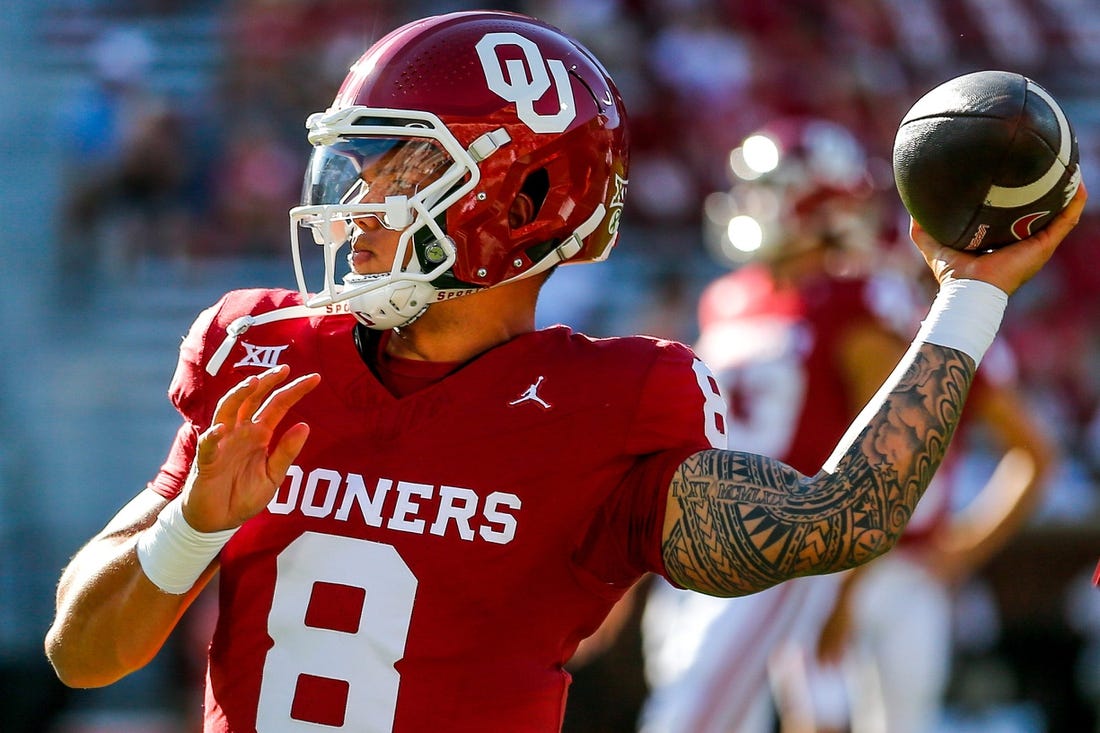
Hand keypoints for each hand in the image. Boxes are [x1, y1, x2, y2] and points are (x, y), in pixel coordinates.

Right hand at [181, 366, 320, 531]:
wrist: (219, 521)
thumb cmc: (243, 496)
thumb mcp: (273, 476)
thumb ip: (286, 452)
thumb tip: (305, 426)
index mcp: (259, 434)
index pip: (278, 405)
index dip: (294, 390)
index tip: (315, 378)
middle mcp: (241, 432)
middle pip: (252, 398)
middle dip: (267, 381)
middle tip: (284, 368)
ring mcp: (222, 443)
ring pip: (227, 410)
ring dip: (239, 395)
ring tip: (253, 382)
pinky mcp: (206, 461)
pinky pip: (208, 445)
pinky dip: (214, 436)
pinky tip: (222, 429)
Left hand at [911, 181, 1087, 294]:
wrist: (969, 289)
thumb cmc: (953, 273)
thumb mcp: (932, 244)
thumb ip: (922, 228)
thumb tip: (912, 207)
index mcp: (1001, 240)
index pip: (1013, 215)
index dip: (1016, 197)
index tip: (1017, 176)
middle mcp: (1022, 240)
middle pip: (1039, 211)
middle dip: (1045, 191)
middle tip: (1048, 166)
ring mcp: (1036, 243)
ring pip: (1059, 214)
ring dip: (1066, 193)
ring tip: (1071, 168)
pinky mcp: (1044, 245)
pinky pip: (1066, 220)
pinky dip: (1074, 203)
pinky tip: (1078, 184)